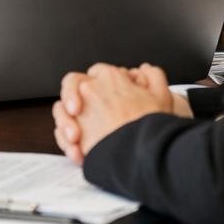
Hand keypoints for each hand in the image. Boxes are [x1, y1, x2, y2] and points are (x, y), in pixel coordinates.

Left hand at [52, 62, 179, 162]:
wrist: (142, 153)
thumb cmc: (152, 127)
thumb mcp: (162, 96)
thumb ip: (154, 77)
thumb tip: (145, 70)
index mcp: (110, 78)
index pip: (98, 72)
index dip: (102, 83)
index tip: (109, 95)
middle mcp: (90, 90)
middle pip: (73, 84)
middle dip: (76, 94)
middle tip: (86, 109)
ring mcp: (79, 112)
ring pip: (61, 109)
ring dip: (69, 120)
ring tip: (82, 135)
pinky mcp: (73, 136)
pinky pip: (60, 134)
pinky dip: (66, 142)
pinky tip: (79, 149)